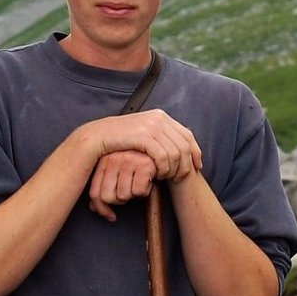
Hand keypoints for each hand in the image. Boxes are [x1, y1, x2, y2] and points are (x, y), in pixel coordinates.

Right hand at [85, 110, 201, 182]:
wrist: (99, 136)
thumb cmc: (121, 140)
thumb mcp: (144, 134)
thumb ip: (160, 137)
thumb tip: (177, 146)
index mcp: (162, 116)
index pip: (187, 135)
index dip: (195, 152)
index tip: (197, 167)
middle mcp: (159, 118)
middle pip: (184, 145)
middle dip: (186, 164)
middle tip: (180, 178)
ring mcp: (152, 126)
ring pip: (175, 153)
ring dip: (173, 169)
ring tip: (166, 178)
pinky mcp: (144, 136)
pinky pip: (163, 156)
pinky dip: (164, 168)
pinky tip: (158, 175)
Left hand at [87, 149, 156, 221]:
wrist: (160, 153)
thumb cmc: (137, 165)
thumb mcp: (117, 172)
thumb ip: (103, 187)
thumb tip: (93, 207)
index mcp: (103, 161)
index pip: (95, 193)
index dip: (101, 209)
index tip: (110, 215)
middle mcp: (113, 158)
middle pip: (108, 197)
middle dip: (120, 201)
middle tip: (129, 192)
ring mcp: (128, 160)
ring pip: (124, 196)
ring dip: (134, 195)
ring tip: (138, 183)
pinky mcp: (144, 164)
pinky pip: (139, 192)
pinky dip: (145, 191)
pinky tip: (147, 180)